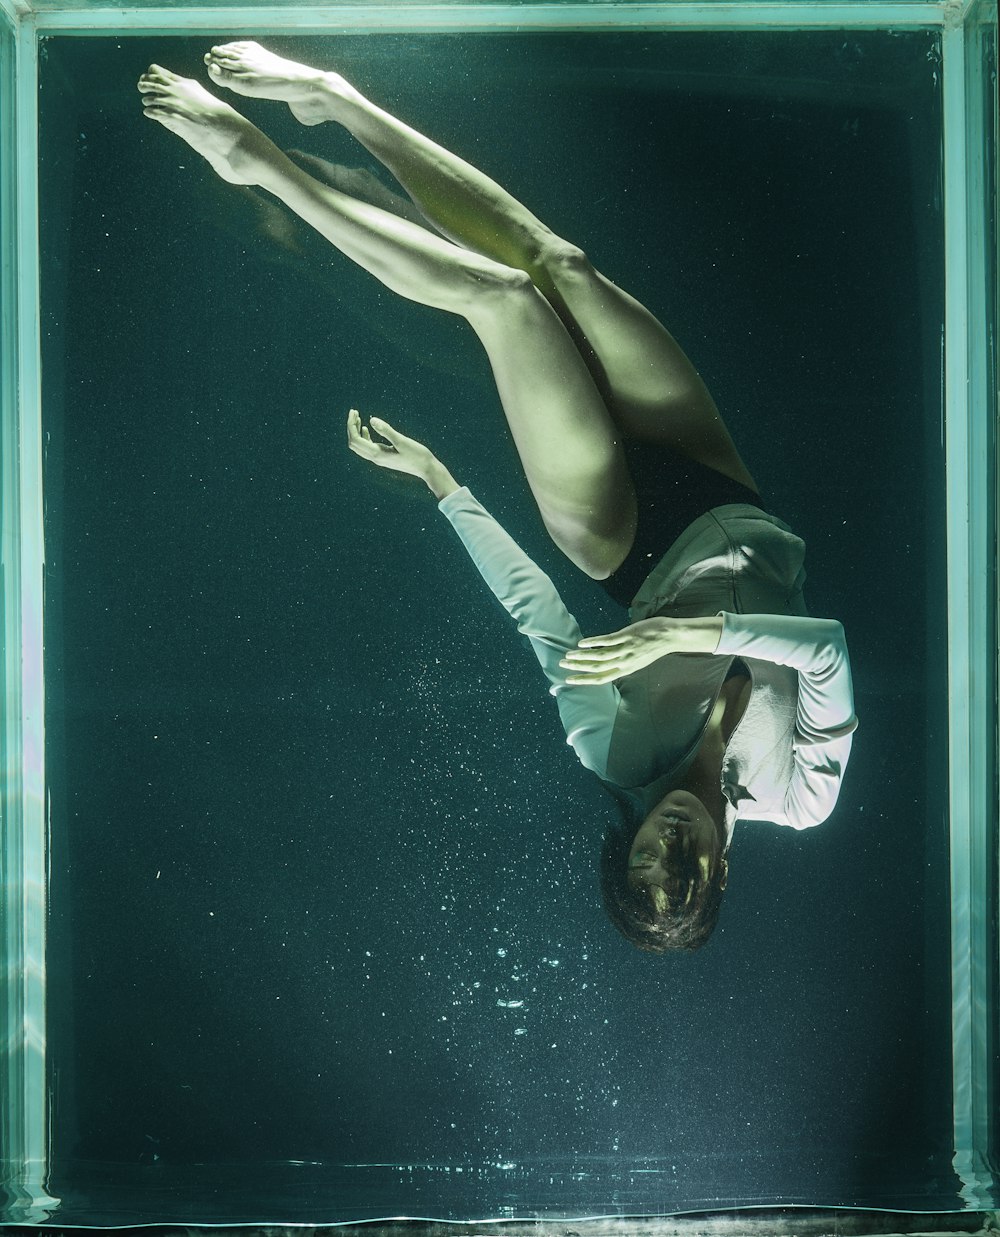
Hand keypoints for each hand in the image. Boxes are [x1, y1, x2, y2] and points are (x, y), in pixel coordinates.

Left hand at [346, 409, 458, 497]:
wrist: (426, 468)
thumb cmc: (417, 455)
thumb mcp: (401, 441)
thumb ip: (386, 430)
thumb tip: (371, 420)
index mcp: (377, 454)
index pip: (355, 440)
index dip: (351, 425)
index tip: (354, 412)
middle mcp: (375, 458)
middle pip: (354, 443)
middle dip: (351, 427)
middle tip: (354, 412)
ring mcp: (379, 458)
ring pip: (359, 446)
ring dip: (356, 431)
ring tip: (358, 417)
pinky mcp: (384, 457)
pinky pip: (368, 447)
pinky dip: (364, 437)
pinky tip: (367, 428)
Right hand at [559, 616, 723, 684]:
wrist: (670, 636)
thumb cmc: (655, 646)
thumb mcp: (639, 659)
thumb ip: (623, 661)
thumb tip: (609, 660)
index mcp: (626, 669)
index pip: (601, 678)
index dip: (584, 680)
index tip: (569, 680)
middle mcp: (624, 662)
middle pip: (596, 668)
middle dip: (577, 667)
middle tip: (562, 664)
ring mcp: (625, 649)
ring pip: (598, 656)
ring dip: (581, 656)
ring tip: (568, 654)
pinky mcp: (627, 637)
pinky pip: (606, 641)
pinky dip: (592, 642)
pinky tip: (582, 643)